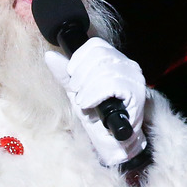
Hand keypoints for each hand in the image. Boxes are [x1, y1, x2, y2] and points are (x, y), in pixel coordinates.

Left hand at [44, 38, 147, 165]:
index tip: (71, 74)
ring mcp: (134, 78)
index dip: (79, 58)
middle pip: (99, 55)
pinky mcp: (136, 92)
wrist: (113, 141)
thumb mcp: (77, 92)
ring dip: (87, 88)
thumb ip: (65, 74)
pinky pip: (111, 85)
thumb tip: (49, 55)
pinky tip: (90, 104)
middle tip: (77, 92)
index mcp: (115, 60)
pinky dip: (95, 94)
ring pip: (104, 70)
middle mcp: (128, 65)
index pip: (96, 45)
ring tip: (83, 102)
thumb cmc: (97, 117)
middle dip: (81, 75)